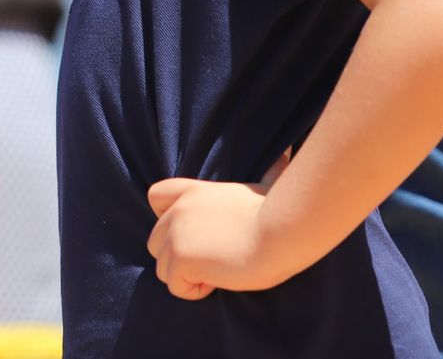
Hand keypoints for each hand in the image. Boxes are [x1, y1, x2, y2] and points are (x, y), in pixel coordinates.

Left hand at [146, 153, 298, 301]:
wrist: (281, 230)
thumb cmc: (278, 212)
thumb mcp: (261, 187)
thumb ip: (262, 175)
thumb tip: (287, 152)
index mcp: (192, 191)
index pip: (155, 197)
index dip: (166, 220)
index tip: (192, 234)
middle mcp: (177, 211)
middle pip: (156, 243)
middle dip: (180, 258)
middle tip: (215, 261)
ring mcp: (175, 234)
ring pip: (163, 269)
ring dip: (189, 277)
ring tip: (220, 272)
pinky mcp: (180, 258)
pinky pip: (176, 287)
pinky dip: (195, 291)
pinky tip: (219, 282)